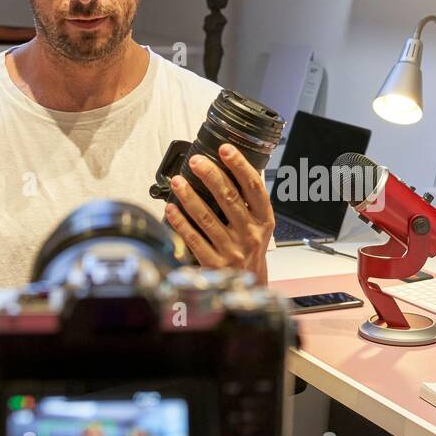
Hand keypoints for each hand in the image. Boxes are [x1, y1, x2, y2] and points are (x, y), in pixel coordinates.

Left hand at [163, 144, 273, 284]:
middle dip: (211, 176)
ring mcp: (232, 250)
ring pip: (207, 217)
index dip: (240, 166)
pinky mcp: (214, 264)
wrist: (249, 285)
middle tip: (197, 161)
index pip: (254, 187)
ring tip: (178, 181)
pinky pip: (194, 239)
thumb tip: (238, 167)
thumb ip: (251, 201)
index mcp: (264, 220)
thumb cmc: (251, 250)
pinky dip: (180, 222)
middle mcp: (250, 234)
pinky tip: (171, 209)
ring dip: (190, 196)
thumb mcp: (261, 225)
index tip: (226, 149)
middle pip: (229, 198)